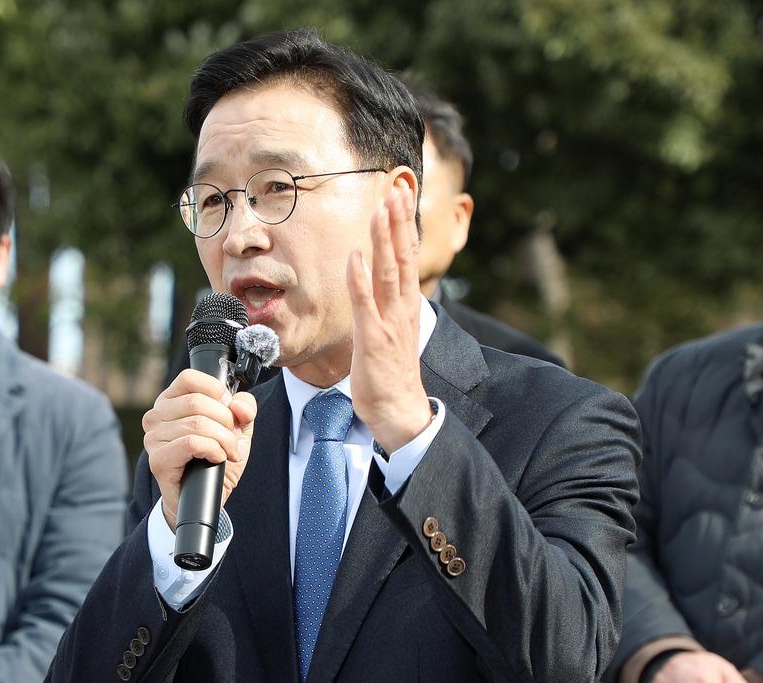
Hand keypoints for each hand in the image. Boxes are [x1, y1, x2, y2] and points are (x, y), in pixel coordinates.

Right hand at [143, 369, 257, 529]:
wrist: (205, 498)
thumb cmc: (215, 461)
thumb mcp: (237, 430)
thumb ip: (244, 410)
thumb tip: (240, 405)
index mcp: (170, 401)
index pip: (190, 378)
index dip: (217, 392)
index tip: (229, 412)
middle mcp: (156, 416)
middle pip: (198, 401)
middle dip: (226, 422)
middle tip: (232, 440)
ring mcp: (153, 438)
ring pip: (197, 423)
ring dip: (223, 440)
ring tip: (228, 453)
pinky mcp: (158, 460)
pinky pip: (191, 443)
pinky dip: (212, 450)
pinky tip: (217, 459)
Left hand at [346, 182, 431, 453]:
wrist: (399, 412)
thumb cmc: (390, 376)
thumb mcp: (390, 334)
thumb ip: (385, 308)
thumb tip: (376, 289)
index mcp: (406, 307)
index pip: (408, 258)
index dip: (403, 227)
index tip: (399, 198)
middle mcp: (402, 309)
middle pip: (404, 257)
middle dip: (399, 223)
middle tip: (396, 189)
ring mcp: (389, 323)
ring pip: (389, 272)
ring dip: (384, 240)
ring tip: (380, 209)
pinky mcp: (373, 338)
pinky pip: (365, 303)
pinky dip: (359, 279)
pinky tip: (354, 256)